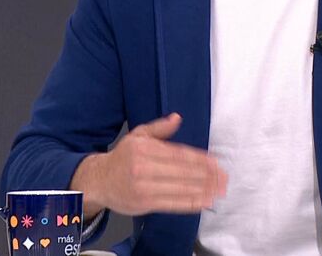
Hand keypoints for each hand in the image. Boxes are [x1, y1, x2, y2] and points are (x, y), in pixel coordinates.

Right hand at [71, 113, 227, 216]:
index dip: (199, 159)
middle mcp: (143, 167)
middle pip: (182, 171)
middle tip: (224, 178)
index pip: (178, 154)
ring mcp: (144, 187)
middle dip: (206, 175)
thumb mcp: (137, 136)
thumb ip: (159, 128)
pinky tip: (205, 201)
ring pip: (179, 188)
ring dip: (203, 190)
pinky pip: (172, 203)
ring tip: (219, 190)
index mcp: (144, 148)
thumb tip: (177, 118)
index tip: (216, 163)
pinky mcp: (144, 203)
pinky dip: (191, 203)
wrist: (98, 181)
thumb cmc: (121, 158)